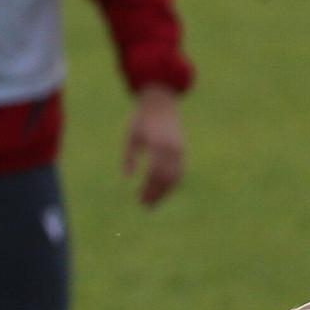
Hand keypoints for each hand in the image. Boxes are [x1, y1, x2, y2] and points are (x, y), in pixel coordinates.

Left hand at [123, 85, 183, 207]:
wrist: (160, 102)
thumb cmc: (141, 119)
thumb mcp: (130, 136)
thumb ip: (129, 156)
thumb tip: (128, 176)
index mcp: (158, 144)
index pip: (154, 173)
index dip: (147, 189)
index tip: (139, 199)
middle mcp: (171, 148)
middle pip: (165, 178)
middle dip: (156, 194)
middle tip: (144, 207)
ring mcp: (179, 149)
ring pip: (175, 177)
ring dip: (164, 192)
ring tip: (152, 203)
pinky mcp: (181, 149)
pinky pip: (179, 171)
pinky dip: (171, 184)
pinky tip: (161, 192)